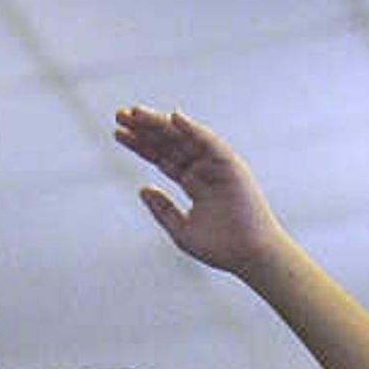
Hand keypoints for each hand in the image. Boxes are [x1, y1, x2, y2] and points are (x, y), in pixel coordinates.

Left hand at [116, 105, 285, 275]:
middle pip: (168, 143)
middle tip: (119, 114)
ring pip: (184, 138)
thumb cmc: (220, 248)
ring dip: (161, 123)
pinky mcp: (229, 165)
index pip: (161, 157)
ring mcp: (215, 165)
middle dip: (144, 128)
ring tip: (136, 112)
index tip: (118, 133)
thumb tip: (142, 189)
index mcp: (192, 182)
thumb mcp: (181, 230)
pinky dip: (193, 129)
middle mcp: (202, 168)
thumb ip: (163, 209)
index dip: (139, 144)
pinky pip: (209, 142)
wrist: (250, 255)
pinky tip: (174, 118)